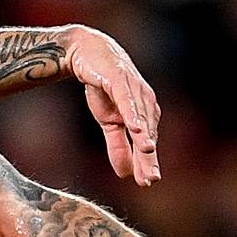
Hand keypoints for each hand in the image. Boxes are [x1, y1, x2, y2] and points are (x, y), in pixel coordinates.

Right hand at [65, 26, 160, 185]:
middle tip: (151, 178)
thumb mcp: (108, 121)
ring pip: (140, 116)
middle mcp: (145, 101)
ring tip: (147, 153)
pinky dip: (133, 113)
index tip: (148, 182)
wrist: (86, 54)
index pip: (146, 142)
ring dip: (144, 135)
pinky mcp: (120, 78)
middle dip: (148, 155)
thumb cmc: (102, 86)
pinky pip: (127, 98)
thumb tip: (125, 174)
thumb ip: (117, 145)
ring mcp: (134, 89)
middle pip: (146, 133)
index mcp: (145, 114)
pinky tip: (135, 127)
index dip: (147, 162)